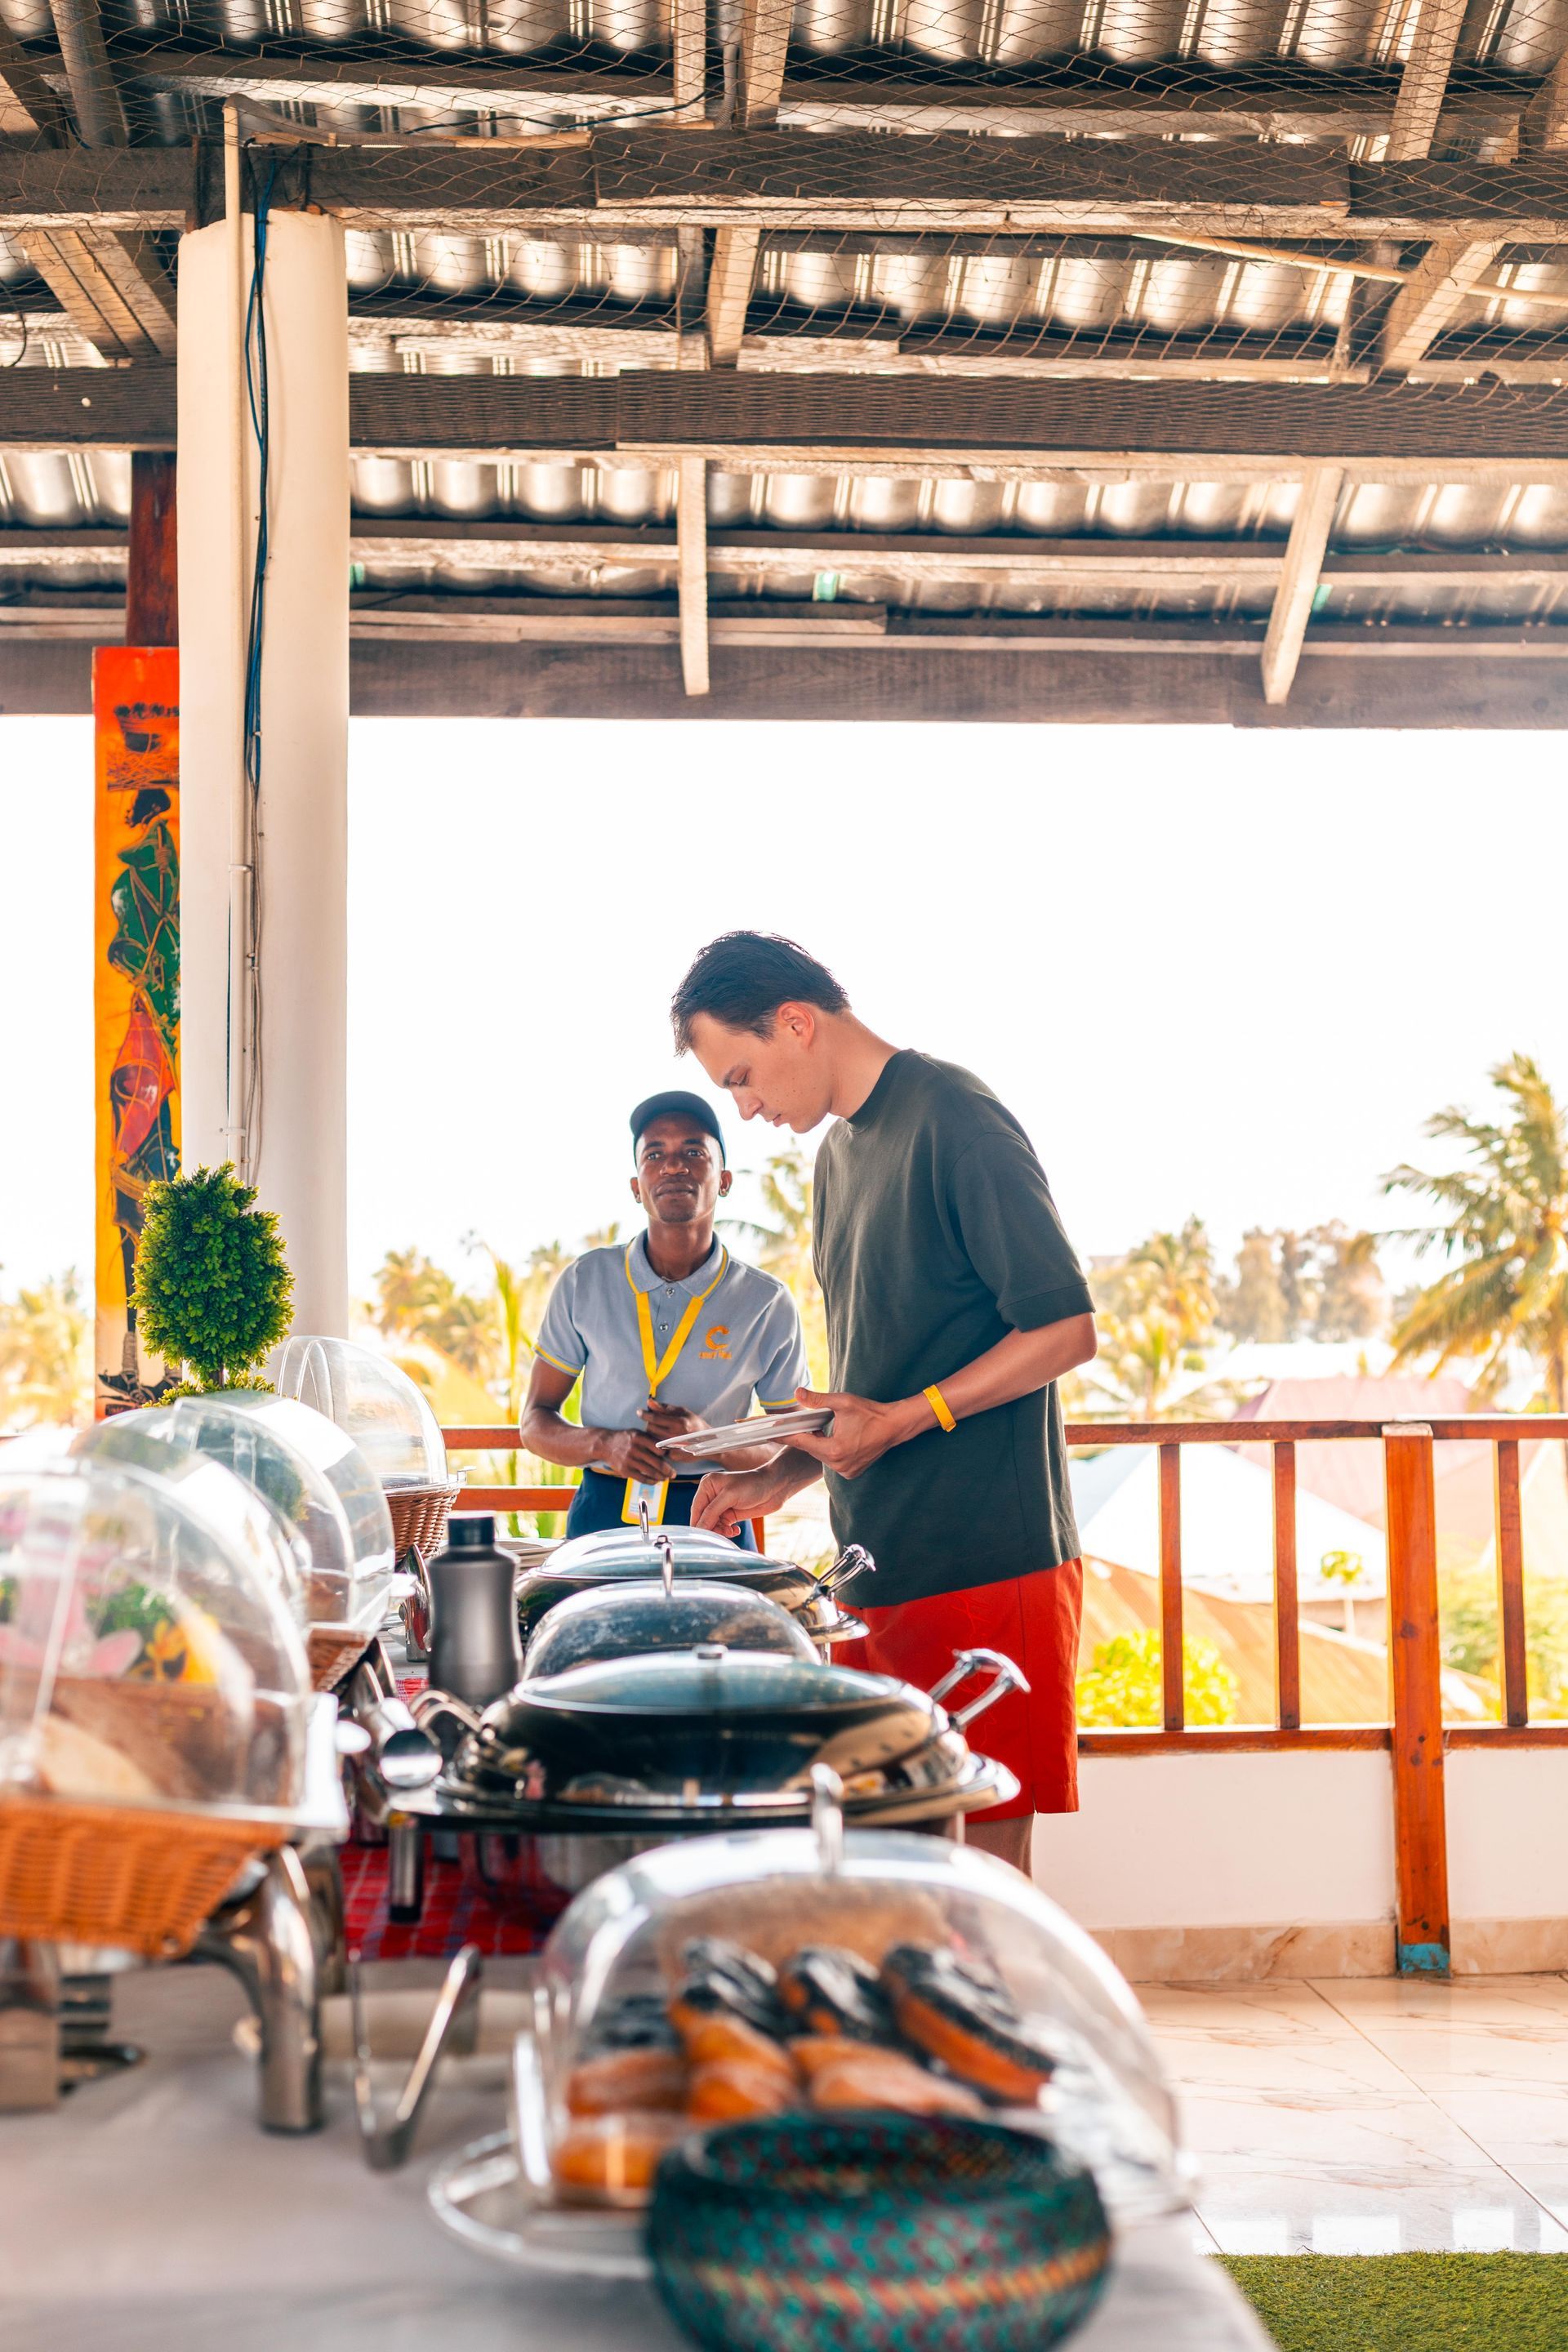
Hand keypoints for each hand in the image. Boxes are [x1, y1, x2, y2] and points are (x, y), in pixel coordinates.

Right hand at [599, 1426, 671, 1482]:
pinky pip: (642, 1478)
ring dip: (661, 1477)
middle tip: (673, 1474)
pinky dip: (651, 1481)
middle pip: (657, 1462)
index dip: (667, 1455)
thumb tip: (668, 1449)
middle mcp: (635, 1449)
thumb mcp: (637, 1433)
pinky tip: (656, 1481)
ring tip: (666, 1478)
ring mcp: (629, 1460)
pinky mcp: (625, 1470)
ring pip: (651, 1472)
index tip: (672, 1459)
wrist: (605, 1444)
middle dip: (668, 1470)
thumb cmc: (626, 1439)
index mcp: (640, 1438)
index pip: (659, 1448)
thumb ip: (651, 1439)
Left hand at [641, 1400, 703, 1448]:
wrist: (708, 1443)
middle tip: (655, 1421)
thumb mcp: (682, 1412)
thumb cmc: (695, 1424)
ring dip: (653, 1433)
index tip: (639, 1412)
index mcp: (679, 1423)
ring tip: (661, 1430)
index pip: (655, 1418)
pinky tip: (666, 1440)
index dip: (645, 1414)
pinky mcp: (672, 1456)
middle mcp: (676, 1436)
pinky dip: (659, 1443)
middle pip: (651, 1429)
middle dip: (650, 1423)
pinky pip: (658, 1448)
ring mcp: (674, 1448)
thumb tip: (649, 1402)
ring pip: (652, 1439)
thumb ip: (664, 1408)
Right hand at [691, 1464, 800, 1538]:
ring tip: (730, 1532)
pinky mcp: (730, 1514)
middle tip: (721, 1534)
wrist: (775, 1488)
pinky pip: (722, 1527)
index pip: (697, 1509)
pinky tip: (736, 1531)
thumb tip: (699, 1527)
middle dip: (711, 1528)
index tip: (702, 1537)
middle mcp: (712, 1495)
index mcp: (708, 1485)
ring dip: (720, 1531)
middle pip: (703, 1518)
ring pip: (712, 1524)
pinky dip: (727, 1531)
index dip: (698, 1523)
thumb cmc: (753, 1485)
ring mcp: (721, 1505)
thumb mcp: (729, 1496)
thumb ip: (712, 1512)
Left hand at [786, 1385, 921, 1481]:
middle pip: (812, 1449)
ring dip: (819, 1443)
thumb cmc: (870, 1412)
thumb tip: (798, 1393)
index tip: (769, 1432)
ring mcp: (846, 1471)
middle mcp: (839, 1465)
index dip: (785, 1435)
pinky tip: (833, 1439)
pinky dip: (830, 1450)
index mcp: (835, 1450)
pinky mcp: (851, 1472)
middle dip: (806, 1436)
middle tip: (799, 1423)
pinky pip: (832, 1460)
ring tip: (820, 1429)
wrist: (894, 1426)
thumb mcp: (842, 1402)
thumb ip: (818, 1400)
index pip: (802, 1442)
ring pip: (822, 1455)